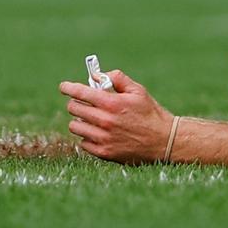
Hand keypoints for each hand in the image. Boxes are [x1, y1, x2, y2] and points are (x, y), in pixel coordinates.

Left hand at [60, 69, 174, 163]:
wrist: (163, 141)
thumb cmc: (150, 113)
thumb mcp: (138, 91)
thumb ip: (118, 79)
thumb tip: (99, 75)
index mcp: (113, 103)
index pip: (81, 93)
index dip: (69, 87)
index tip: (63, 86)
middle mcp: (105, 121)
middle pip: (74, 109)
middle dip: (76, 102)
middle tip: (84, 103)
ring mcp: (103, 138)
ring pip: (75, 126)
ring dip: (80, 120)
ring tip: (92, 119)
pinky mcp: (104, 153)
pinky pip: (83, 142)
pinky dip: (88, 136)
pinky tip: (99, 133)